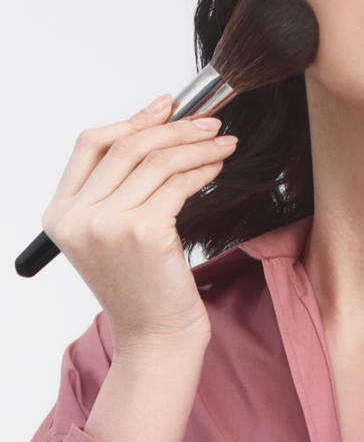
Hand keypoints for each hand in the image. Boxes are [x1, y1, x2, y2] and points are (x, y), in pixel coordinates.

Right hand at [42, 94, 236, 354]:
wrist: (156, 335)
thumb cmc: (143, 288)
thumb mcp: (114, 237)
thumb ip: (121, 190)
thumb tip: (158, 136)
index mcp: (61, 213)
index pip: (91, 145)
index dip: (132, 119)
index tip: (166, 106)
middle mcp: (78, 216)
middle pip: (127, 146)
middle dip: (175, 127)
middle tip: (209, 121)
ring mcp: (108, 223)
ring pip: (157, 161)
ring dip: (196, 145)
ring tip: (223, 142)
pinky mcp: (144, 231)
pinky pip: (178, 183)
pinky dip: (202, 168)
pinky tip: (217, 165)